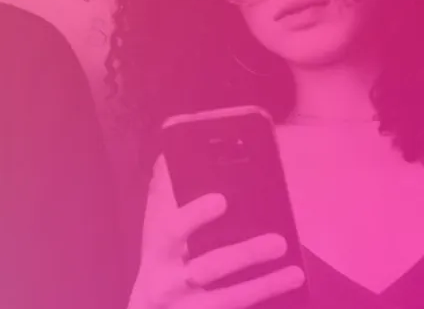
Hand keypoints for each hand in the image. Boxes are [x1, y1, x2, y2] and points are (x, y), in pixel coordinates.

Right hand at [127, 157, 304, 308]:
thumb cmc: (160, 265)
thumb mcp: (156, 234)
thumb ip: (163, 201)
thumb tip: (169, 157)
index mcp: (157, 250)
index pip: (170, 230)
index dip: (194, 215)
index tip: (222, 201)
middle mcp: (167, 281)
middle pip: (204, 269)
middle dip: (242, 256)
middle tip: (278, 241)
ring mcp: (187, 307)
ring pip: (226, 299)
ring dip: (263, 285)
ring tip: (294, 271)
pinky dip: (261, 300)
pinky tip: (286, 289)